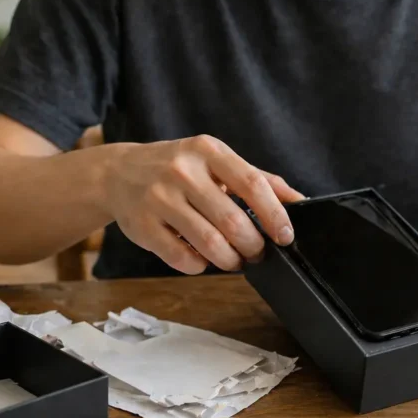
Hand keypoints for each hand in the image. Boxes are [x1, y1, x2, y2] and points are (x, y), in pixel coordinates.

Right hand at [103, 135, 303, 273]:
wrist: (117, 172)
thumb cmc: (177, 168)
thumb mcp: (216, 161)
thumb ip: (258, 179)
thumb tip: (300, 201)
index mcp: (208, 151)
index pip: (252, 184)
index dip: (275, 215)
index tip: (286, 236)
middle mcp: (182, 171)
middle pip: (233, 221)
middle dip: (253, 245)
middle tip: (257, 252)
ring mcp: (159, 198)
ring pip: (209, 244)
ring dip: (230, 260)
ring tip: (234, 260)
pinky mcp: (142, 225)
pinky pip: (182, 258)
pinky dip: (199, 265)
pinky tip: (202, 258)